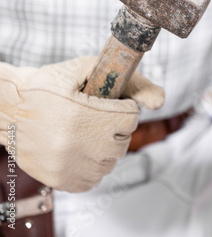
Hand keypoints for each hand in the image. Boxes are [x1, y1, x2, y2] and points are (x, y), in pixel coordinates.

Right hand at [0, 56, 163, 191]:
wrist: (8, 108)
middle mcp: (78, 145)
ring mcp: (69, 165)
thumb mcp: (85, 67)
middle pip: (123, 141)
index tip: (111, 103)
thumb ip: (130, 80)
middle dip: (116, 127)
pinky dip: (92, 166)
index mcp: (85, 115)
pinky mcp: (60, 180)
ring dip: (105, 147)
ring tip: (86, 132)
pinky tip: (80, 149)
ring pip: (111, 162)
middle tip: (97, 117)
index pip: (131, 117)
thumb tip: (161, 101)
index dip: (123, 107)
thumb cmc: (49, 84)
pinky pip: (94, 180)